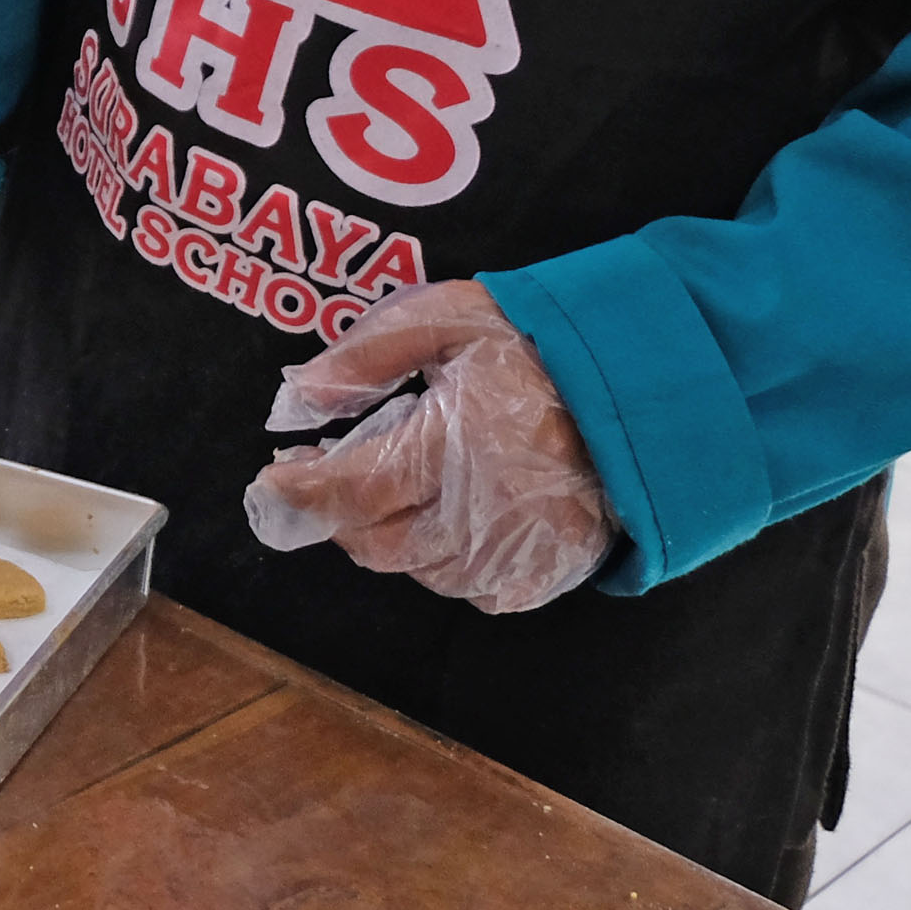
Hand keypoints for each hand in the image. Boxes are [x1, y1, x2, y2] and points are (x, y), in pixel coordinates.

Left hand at [244, 279, 615, 613]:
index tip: (270, 480)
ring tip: (397, 487)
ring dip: (393, 536)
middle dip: (340, 516)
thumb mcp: (444, 318)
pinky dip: (447, 561)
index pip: (349, 493)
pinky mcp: (550, 573)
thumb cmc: (533, 344)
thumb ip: (365, 356)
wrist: (639, 384)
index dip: (298, 494)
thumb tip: (299, 398)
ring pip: (422, 572)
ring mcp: (520, 552)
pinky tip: (451, 516)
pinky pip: (475, 590)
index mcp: (453, 445)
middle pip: (377, 545)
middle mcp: (483, 513)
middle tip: (329, 476)